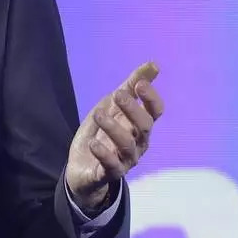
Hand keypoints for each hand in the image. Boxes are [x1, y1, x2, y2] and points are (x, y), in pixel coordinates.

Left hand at [65, 61, 164, 214]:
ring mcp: (125, 160)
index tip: (139, 84)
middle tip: (117, 95)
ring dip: (114, 128)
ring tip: (98, 114)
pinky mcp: (108, 174)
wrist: (81, 167)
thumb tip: (153, 64)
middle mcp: (138, 143)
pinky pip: (112, 167)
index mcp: (139, 125)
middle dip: (133, 110)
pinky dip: (104, 155)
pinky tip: (94, 144)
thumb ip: (131, 85)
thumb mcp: (111, 106)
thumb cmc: (102, 132)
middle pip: (145, 127)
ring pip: (128, 146)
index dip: (151, 98)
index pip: (155, 111)